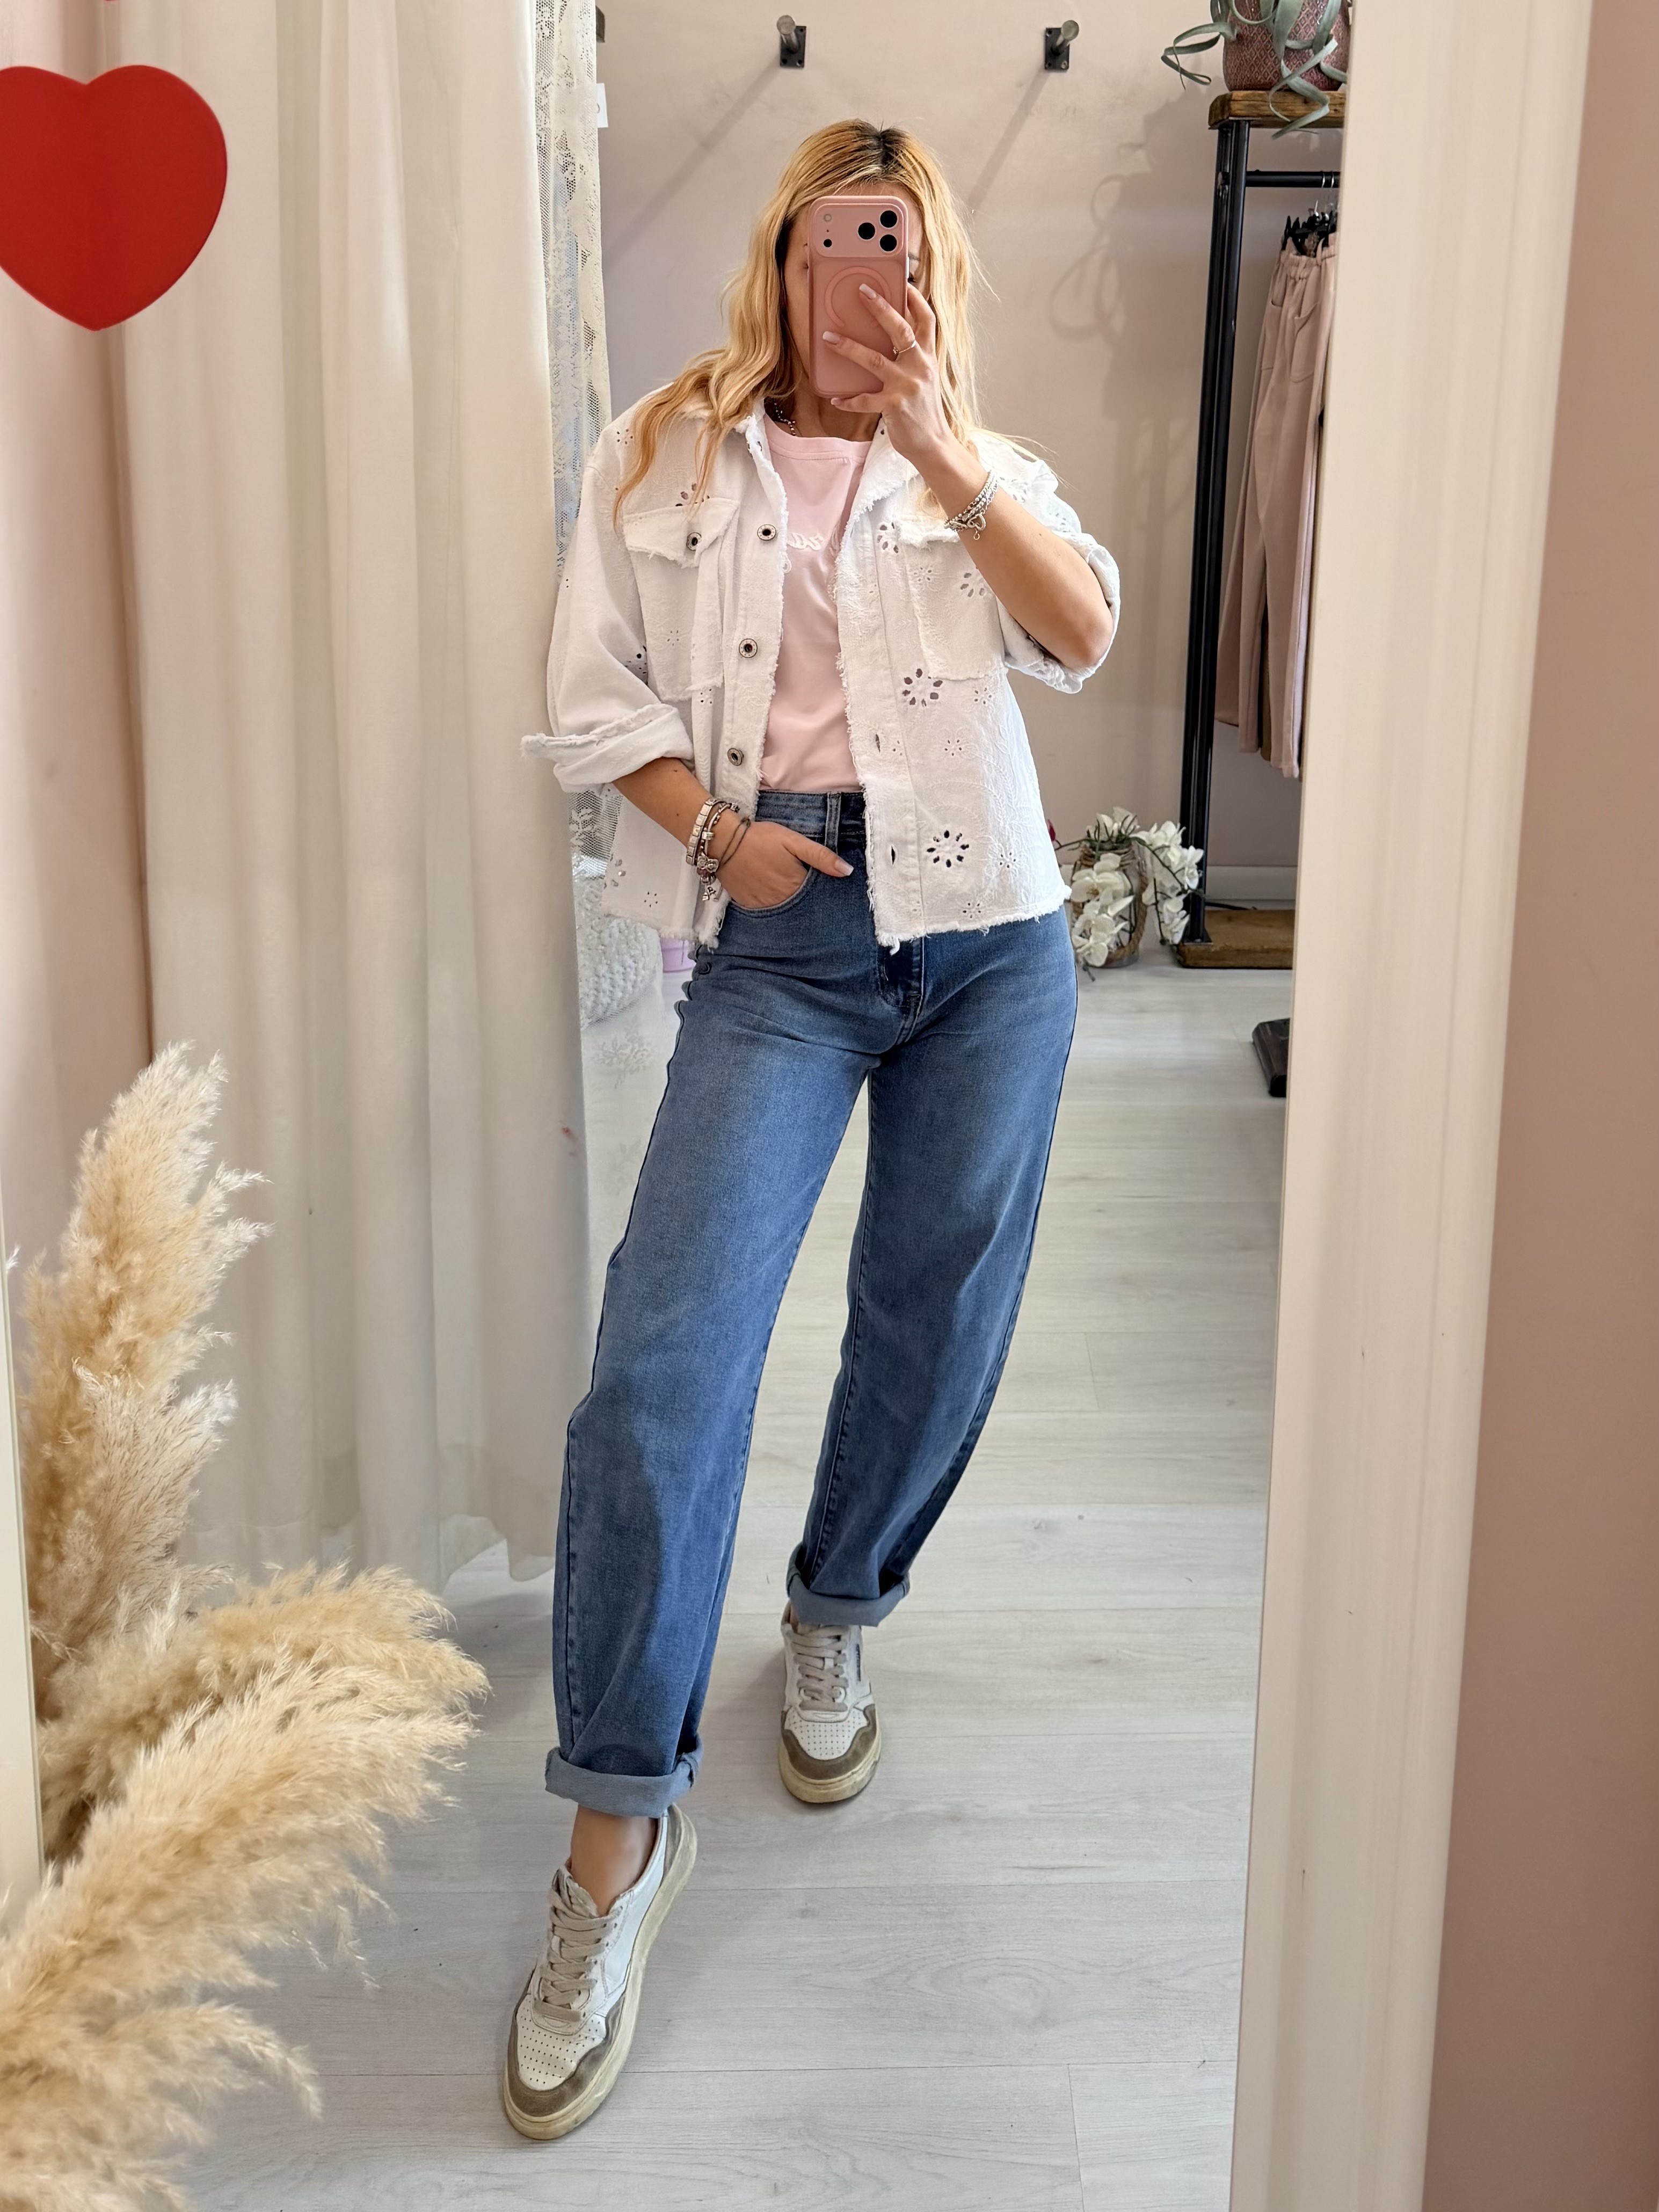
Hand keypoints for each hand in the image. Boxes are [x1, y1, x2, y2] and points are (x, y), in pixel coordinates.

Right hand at [717, 818, 851, 909]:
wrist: (723, 842)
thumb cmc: (761, 838)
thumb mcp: (794, 841)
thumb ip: (821, 857)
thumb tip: (847, 871)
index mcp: (796, 884)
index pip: (817, 895)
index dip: (821, 889)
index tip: (820, 884)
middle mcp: (782, 900)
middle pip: (802, 905)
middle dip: (806, 899)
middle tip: (799, 885)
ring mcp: (765, 905)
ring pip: (785, 910)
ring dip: (789, 903)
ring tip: (783, 886)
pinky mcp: (749, 905)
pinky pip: (767, 911)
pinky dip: (772, 904)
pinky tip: (770, 891)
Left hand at [821, 281, 969, 483]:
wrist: (933, 445)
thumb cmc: (924, 411)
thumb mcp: (925, 379)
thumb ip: (912, 358)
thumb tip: (890, 340)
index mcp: (928, 357)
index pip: (926, 320)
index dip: (915, 299)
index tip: (903, 281)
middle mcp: (920, 367)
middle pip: (900, 329)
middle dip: (880, 307)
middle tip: (862, 291)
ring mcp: (907, 386)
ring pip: (874, 359)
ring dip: (849, 347)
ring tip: (829, 337)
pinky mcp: (894, 406)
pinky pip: (864, 399)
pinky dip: (848, 399)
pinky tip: (836, 399)